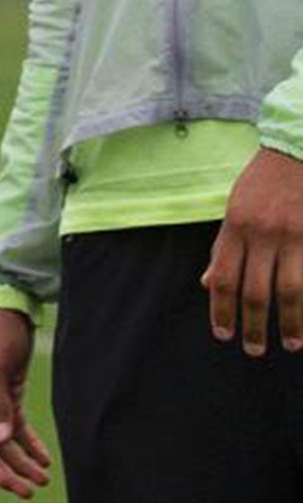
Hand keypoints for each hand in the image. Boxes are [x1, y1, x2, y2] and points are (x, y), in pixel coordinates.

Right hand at [0, 308, 51, 498]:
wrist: (6, 306)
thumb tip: (1, 440)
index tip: (5, 482)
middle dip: (4, 471)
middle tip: (27, 492)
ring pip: (1, 441)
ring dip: (20, 462)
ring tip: (43, 480)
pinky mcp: (5, 395)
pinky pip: (15, 428)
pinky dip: (28, 444)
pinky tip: (43, 459)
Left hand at [202, 147, 302, 354]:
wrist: (297, 152)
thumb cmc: (263, 184)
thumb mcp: (234, 210)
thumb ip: (223, 248)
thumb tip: (208, 284)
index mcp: (235, 227)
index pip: (224, 278)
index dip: (221, 309)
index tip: (223, 334)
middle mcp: (262, 234)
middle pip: (255, 290)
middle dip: (253, 325)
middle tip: (254, 350)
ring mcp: (293, 236)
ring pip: (290, 290)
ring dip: (290, 322)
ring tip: (290, 343)